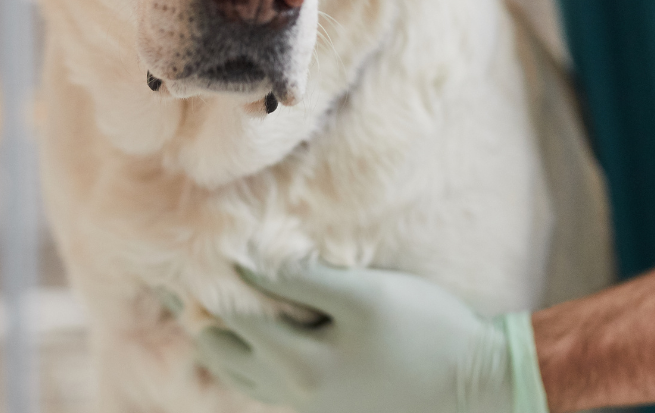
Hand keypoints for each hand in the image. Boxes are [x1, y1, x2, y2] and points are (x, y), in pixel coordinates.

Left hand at [196, 264, 547, 412]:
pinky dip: (246, 358)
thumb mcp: (363, 296)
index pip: (226, 319)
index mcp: (297, 365)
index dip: (200, 285)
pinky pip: (264, 385)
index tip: (178, 256)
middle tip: (179, 277)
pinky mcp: (324, 409)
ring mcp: (307, 407)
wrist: (476, 382)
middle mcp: (292, 393)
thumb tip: (243, 265)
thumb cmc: (425, 329)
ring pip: (238, 374)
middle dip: (199, 315)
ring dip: (217, 339)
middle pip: (220, 353)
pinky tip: (251, 332)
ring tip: (202, 301)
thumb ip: (301, 281)